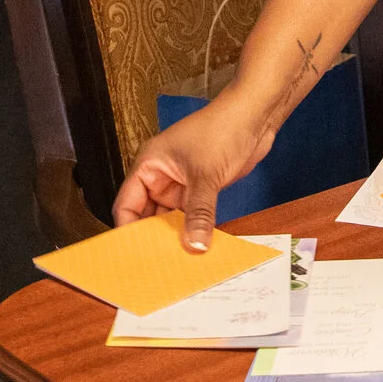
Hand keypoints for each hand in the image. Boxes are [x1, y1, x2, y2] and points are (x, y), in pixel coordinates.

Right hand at [114, 95, 275, 250]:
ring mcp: (182, 183)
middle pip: (147, 215)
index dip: (128, 230)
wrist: (255, 116)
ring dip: (176, 236)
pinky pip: (191, 216)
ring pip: (171, 218)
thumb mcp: (205, 175)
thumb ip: (198, 213)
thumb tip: (193, 245)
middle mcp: (161, 175)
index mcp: (149, 165)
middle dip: (153, 238)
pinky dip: (194, 230)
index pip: (127, 204)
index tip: (133, 256)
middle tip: (158, 265)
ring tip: (178, 262)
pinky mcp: (201, 188)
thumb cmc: (222, 128)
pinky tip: (198, 247)